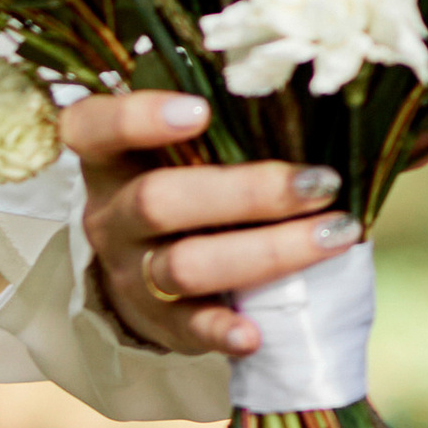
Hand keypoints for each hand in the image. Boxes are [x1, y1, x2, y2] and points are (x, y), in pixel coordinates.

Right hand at [61, 90, 352, 360]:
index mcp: (111, 158)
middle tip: (320, 183)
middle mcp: (112, 215)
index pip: (93, 128)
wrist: (145, 273)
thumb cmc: (185, 185)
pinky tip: (257, 333)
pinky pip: (187, 328)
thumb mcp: (182, 150)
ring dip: (266, 251)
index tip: (201, 109)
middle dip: (248, 192)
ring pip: (184, 265)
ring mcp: (131, 272)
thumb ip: (224, 125)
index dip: (136, 118)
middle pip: (158, 200)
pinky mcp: (158, 322)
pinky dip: (222, 331)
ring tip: (333, 235)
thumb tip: (307, 93)